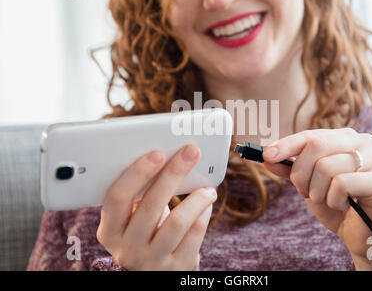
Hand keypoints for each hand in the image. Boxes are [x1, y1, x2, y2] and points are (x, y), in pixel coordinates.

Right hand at [96, 144, 216, 270]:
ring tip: (207, 188)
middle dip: (174, 173)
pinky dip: (203, 213)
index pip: (117, 198)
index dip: (137, 174)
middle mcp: (127, 248)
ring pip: (177, 222)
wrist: (153, 272)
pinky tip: (206, 202)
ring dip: (196, 198)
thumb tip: (166, 158)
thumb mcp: (131, 221)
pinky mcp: (177, 267)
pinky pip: (194, 234)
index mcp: (110, 231)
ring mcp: (152, 260)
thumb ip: (140, 197)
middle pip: (151, 205)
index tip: (157, 153)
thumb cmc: (144, 235)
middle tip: (190, 152)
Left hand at [262, 128, 371, 269]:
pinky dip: (333, 201)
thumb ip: (290, 168)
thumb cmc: (336, 204)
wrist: (361, 234)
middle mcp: (364, 142)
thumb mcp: (308, 183)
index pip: (310, 136)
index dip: (286, 145)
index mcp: (346, 137)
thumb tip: (267, 156)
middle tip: (305, 192)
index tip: (266, 155)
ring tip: (328, 200)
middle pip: (316, 147)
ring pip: (326, 167)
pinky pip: (341, 184)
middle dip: (301, 174)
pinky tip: (344, 206)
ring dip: (317, 192)